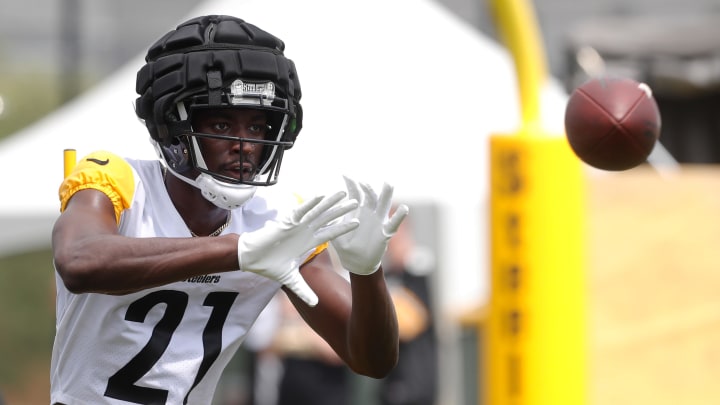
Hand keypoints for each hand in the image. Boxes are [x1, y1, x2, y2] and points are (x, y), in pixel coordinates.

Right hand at [238, 191, 358, 305]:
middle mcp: (305, 231)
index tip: (357, 223)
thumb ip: (304, 290)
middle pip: (327, 219)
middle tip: (356, 203)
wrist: (251, 258)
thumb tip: (315, 305)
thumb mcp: (290, 280)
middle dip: (341, 211)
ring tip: (343, 194)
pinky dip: (310, 204)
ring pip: (317, 212)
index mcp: (308, 242)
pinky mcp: (286, 222)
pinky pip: (300, 211)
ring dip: (330, 203)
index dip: (343, 228)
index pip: (330, 234)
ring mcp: (297, 225)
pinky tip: (321, 196)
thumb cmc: (269, 265)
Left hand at [331, 176, 408, 274]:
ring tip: (388, 184)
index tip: (345, 175)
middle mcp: (369, 213)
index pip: (355, 193)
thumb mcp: (334, 233)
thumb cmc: (345, 247)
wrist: (356, 263)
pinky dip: (399, 216)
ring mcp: (378, 222)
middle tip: (363, 181)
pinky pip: (393, 223)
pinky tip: (403, 208)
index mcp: (357, 211)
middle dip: (368, 187)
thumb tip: (317, 213)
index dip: (351, 184)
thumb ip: (328, 223)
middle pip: (371, 196)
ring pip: (384, 205)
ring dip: (386, 194)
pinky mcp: (385, 233)